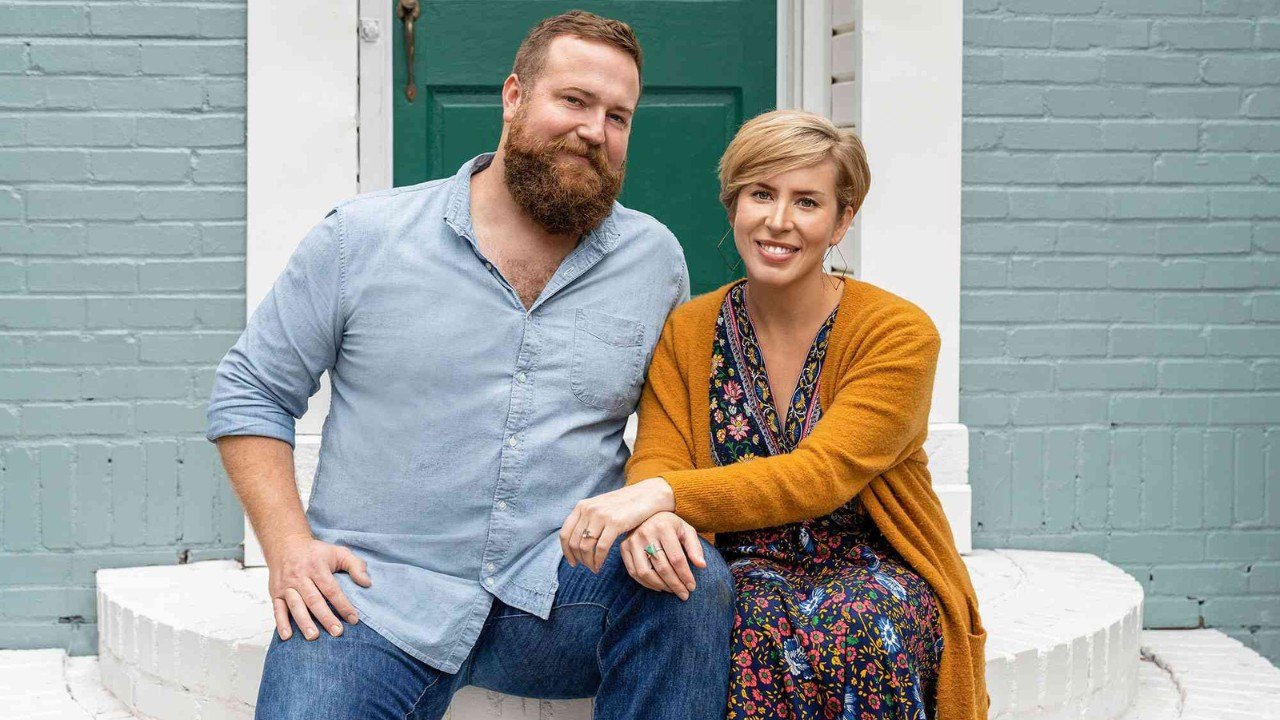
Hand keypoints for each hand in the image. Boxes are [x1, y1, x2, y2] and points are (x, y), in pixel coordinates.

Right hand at [267, 533, 371, 640]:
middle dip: (326, 617)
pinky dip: (281, 623)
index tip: (353, 619)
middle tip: (337, 632)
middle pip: (314, 600)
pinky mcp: (275, 592)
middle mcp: (300, 577)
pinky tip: (287, 636)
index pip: (332, 589)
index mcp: (317, 567)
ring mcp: (287, 586)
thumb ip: (355, 565)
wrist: (285, 544)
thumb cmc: (315, 553)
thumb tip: (367, 583)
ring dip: (304, 622)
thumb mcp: (338, 552)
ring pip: (296, 606)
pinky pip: (277, 609)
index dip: (343, 605)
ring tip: (313, 636)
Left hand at [559, 477, 674, 572]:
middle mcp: (588, 509)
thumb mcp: (601, 507)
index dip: (566, 551)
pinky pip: (601, 548)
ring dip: (588, 562)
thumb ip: (588, 520)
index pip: (565, 533)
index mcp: (582, 506)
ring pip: (586, 547)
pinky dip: (598, 560)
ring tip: (595, 568)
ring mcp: (601, 516)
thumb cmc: (625, 505)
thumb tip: (577, 542)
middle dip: (579, 559)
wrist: (647, 495)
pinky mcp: (615, 523)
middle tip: (587, 567)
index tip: (573, 562)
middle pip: (574, 542)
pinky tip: (600, 565)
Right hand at [620, 512, 705, 600]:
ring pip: (646, 572)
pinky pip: (634, 572)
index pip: (676, 558)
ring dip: (660, 586)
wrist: (647, 513)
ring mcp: (632, 541)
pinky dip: (646, 583)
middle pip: (662, 567)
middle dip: (675, 585)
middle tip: (684, 594)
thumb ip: (695, 547)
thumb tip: (702, 566)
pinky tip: (659, 586)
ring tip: (672, 590)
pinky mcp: (624, 547)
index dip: (685, 575)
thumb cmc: (671, 525)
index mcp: (663, 527)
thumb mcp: (686, 530)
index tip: (692, 587)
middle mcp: (646, 533)